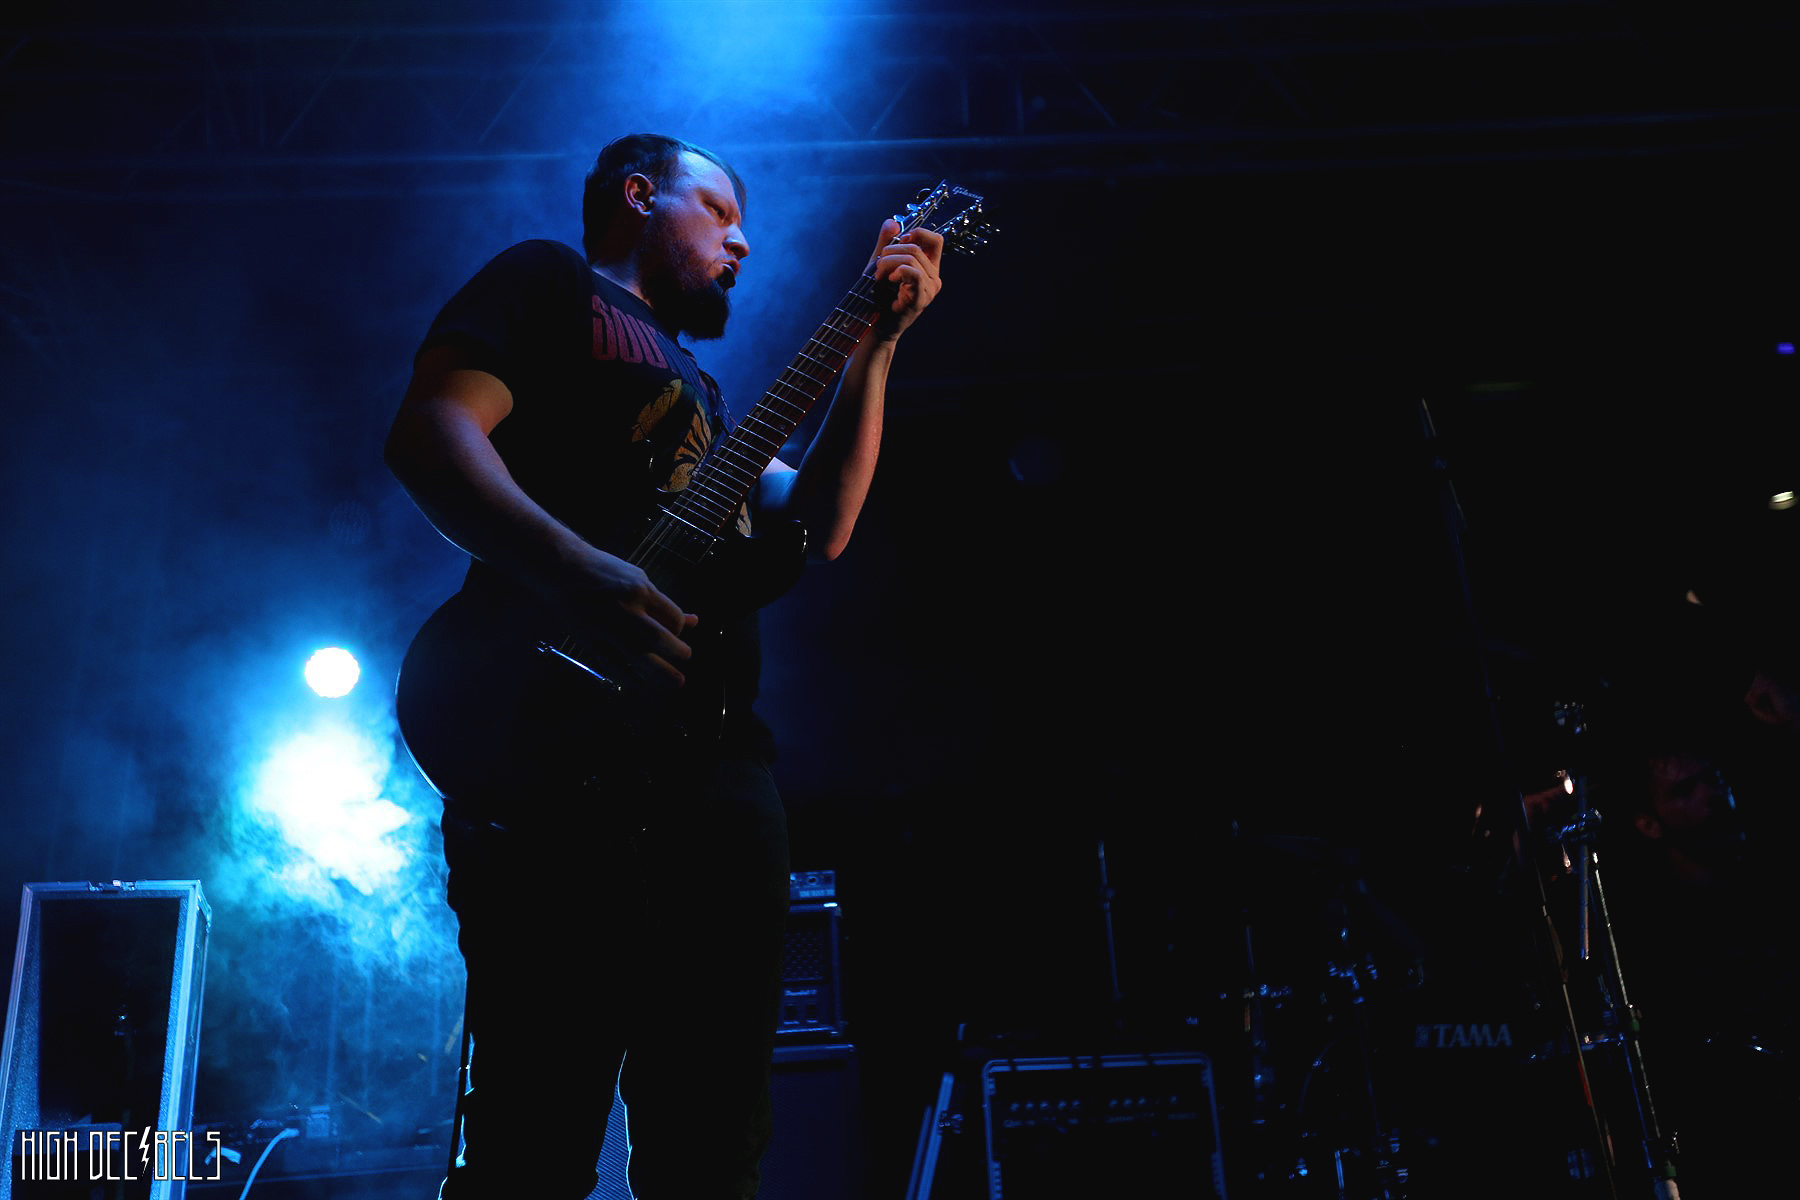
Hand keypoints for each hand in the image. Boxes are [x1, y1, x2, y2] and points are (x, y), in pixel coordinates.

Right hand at [554, 547, 696, 691]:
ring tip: (677, 682)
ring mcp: (606, 627)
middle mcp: (624, 609)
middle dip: (677, 652)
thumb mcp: (638, 579)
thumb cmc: (605, 572)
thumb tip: (694, 621)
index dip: (681, 630)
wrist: (563, 569)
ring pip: (638, 656)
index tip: (678, 634)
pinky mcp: (590, 640)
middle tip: (685, 657)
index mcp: (640, 590)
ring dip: (661, 673)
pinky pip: (614, 666)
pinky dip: (632, 680)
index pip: (672, 617)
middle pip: (658, 638)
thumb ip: (662, 603)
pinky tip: (644, 686)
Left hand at [868, 218, 943, 340]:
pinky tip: (889, 280)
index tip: (899, 241)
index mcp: (929, 268)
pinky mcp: (921, 299)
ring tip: (879, 276)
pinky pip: (914, 274)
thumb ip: (886, 243)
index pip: (936, 240)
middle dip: (890, 252)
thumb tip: (893, 222)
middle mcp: (934, 277)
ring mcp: (930, 289)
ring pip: (912, 259)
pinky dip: (898, 272)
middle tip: (878, 266)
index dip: (917, 233)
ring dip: (888, 263)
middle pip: (916, 247)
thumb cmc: (879, 297)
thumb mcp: (880, 264)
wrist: (876, 325)